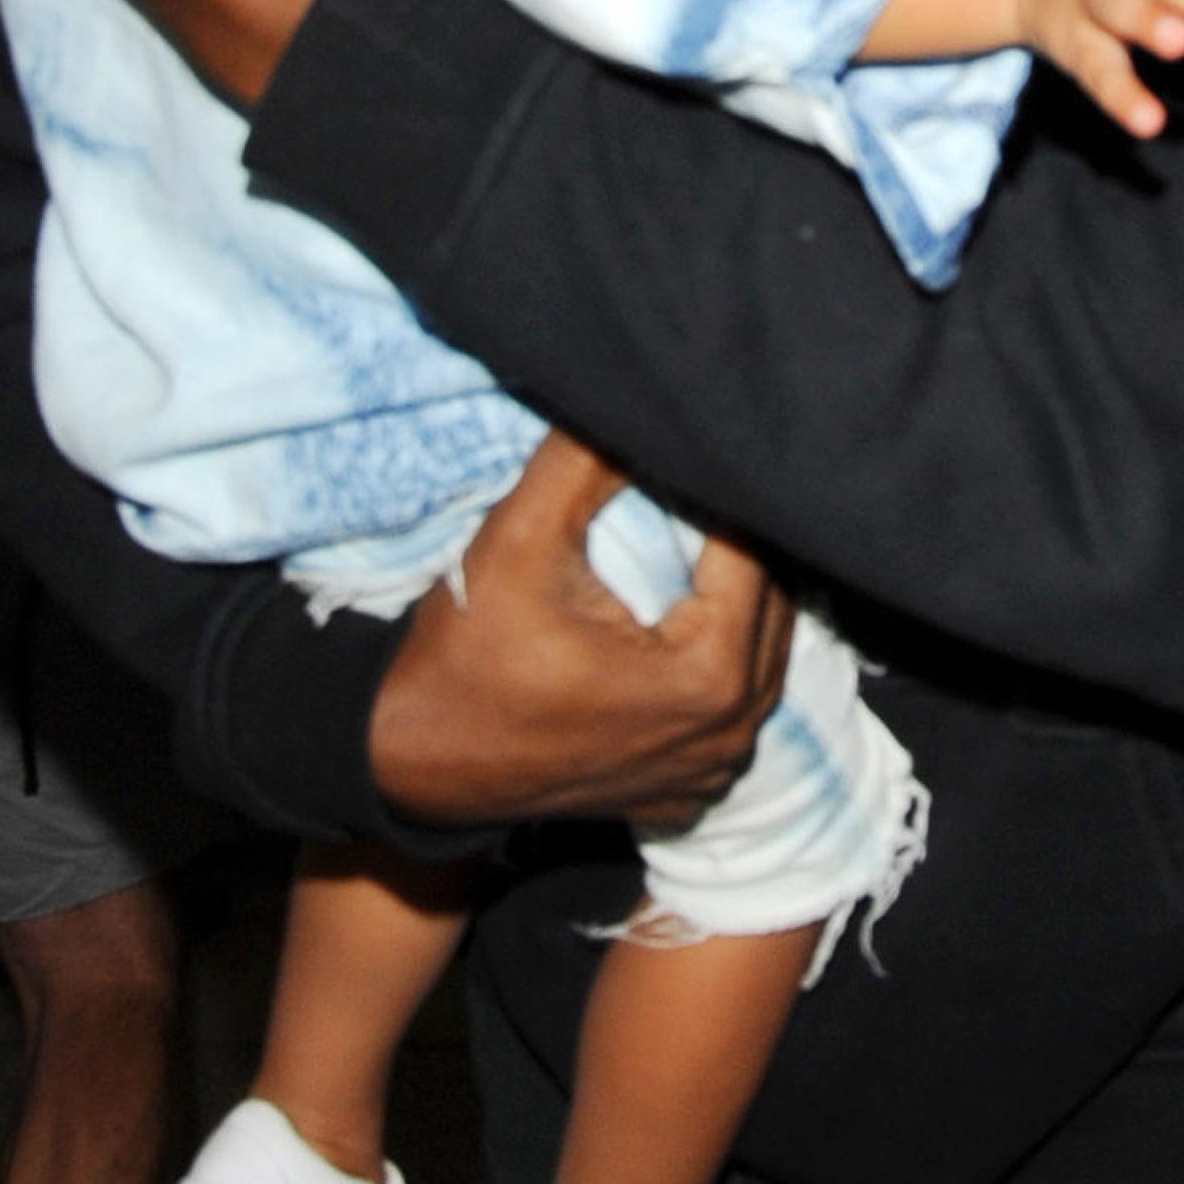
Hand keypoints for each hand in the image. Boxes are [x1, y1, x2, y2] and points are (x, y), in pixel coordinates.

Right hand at [364, 433, 789, 832]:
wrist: (412, 758)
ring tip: (694, 537)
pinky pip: (732, 705)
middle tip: (696, 482)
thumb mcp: (518, 540)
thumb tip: (643, 394)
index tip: (697, 443)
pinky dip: (720, 656)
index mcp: (708, 678)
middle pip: (771, 605)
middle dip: (740, 540)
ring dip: (735, 596)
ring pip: (761, 653)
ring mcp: (712, 771)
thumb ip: (586, 460)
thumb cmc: (464, 654)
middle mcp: (730, 734)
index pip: (755, 553)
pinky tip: (678, 614)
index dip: (724, 489)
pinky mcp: (689, 789)